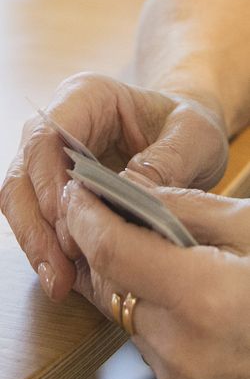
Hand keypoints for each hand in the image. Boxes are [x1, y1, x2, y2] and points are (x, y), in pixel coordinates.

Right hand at [0, 73, 226, 299]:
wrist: (185, 136)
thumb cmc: (187, 126)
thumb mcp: (195, 136)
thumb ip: (168, 160)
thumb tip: (132, 191)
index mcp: (86, 96)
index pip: (49, 134)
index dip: (49, 179)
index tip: (68, 222)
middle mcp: (58, 124)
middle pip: (24, 170)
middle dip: (36, 222)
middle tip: (60, 268)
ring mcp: (52, 158)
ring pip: (20, 198)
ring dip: (35, 242)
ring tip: (60, 282)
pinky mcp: (56, 190)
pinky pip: (36, 219)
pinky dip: (45, 250)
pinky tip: (65, 279)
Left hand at [65, 182, 249, 378]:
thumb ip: (186, 208)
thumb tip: (133, 189)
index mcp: (205, 299)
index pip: (113, 252)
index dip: (86, 216)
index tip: (78, 189)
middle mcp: (183, 350)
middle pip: (112, 286)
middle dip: (108, 245)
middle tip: (114, 209)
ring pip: (127, 316)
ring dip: (134, 281)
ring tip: (167, 254)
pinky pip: (149, 344)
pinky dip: (155, 313)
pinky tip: (186, 294)